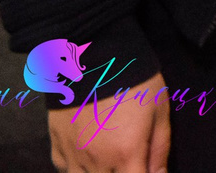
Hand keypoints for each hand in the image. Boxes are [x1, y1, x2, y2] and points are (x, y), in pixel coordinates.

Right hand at [51, 75, 169, 172]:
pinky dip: (78, 169)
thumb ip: (159, 148)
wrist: (93, 55)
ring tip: (111, 160)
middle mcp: (96, 162)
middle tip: (130, 159)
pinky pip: (65, 170)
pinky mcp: (56, 145)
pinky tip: (89, 157)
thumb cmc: (134, 80)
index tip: (146, 167)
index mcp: (125, 154)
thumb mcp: (158, 110)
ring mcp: (72, 156)